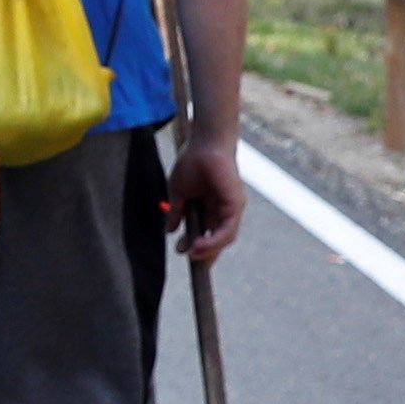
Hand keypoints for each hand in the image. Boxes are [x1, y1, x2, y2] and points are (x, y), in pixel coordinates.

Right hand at [169, 139, 248, 263]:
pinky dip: (214, 241)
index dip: (197, 247)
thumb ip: (176, 212)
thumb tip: (169, 231)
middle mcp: (222, 210)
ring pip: (223, 239)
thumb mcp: (178, 192)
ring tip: (191, 255)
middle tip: (189, 261)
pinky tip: (199, 246)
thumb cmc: (192, 162)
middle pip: (216, 241)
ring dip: (208, 250)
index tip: (183, 253)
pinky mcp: (235, 205)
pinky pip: (227, 230)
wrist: (204, 142)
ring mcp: (230, 208)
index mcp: (209, 208)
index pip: (206, 234)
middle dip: (203, 254)